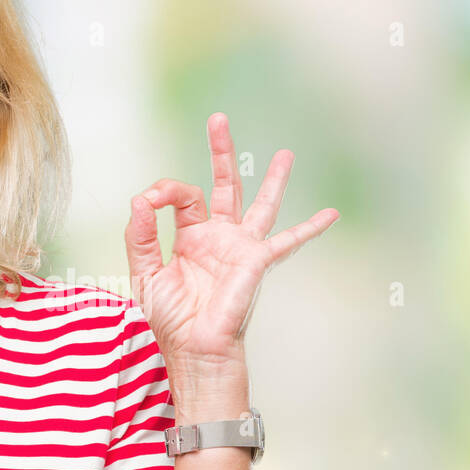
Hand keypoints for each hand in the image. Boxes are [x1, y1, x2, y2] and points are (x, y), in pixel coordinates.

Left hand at [124, 112, 338, 370]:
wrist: (194, 349)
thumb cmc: (172, 320)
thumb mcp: (145, 274)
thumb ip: (139, 236)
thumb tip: (139, 200)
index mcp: (189, 238)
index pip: (181, 197)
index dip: (163, 191)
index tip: (149, 200)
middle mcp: (218, 237)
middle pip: (224, 186)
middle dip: (222, 152)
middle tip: (219, 119)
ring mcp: (240, 247)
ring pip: (260, 203)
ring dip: (272, 179)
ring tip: (285, 154)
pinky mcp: (256, 261)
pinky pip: (288, 241)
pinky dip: (310, 228)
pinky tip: (331, 213)